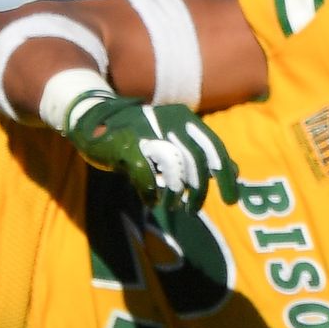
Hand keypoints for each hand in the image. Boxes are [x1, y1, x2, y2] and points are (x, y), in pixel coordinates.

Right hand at [63, 91, 237, 216]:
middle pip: (196, 161)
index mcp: (185, 119)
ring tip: (172, 206)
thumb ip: (203, 152)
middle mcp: (169, 122)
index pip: (215, 148)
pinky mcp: (125, 145)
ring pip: (173, 168)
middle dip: (198, 191)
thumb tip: (236, 171)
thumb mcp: (174, 139)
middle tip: (192, 210)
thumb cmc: (140, 133)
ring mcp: (146, 132)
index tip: (231, 201)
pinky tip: (150, 200)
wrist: (93, 117)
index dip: (225, 176)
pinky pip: (144, 175)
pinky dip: (149, 193)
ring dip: (175, 193)